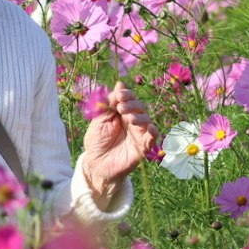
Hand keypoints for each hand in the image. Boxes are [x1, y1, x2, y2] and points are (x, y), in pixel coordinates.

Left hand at [79, 81, 155, 208]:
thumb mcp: (99, 120)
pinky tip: (150, 127)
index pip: (129, 98)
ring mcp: (138, 134)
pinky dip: (153, 132)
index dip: (126, 94)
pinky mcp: (142, 147)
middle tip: (121, 107)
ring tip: (128, 118)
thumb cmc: (96, 141)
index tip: (119, 94)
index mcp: (121, 113)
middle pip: (140, 107)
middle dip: (132, 104)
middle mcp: (132, 121)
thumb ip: (109, 104)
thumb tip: (119, 83)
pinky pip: (152, 138)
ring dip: (139, 116)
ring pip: (147, 120)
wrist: (95, 164)